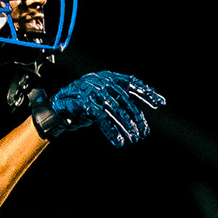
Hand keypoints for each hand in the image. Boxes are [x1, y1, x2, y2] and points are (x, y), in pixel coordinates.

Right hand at [31, 71, 165, 147]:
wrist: (57, 109)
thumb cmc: (84, 103)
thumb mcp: (105, 98)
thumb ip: (122, 98)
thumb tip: (146, 104)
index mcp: (108, 77)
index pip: (132, 82)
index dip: (146, 92)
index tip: (160, 103)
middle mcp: (101, 81)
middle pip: (125, 100)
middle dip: (136, 118)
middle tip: (144, 133)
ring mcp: (93, 92)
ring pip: (116, 110)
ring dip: (126, 126)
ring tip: (134, 138)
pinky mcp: (85, 104)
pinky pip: (102, 119)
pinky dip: (111, 131)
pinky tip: (118, 141)